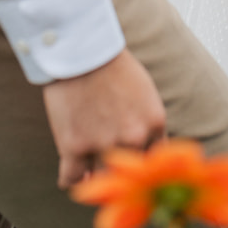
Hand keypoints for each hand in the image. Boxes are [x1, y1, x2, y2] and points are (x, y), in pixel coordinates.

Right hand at [42, 48, 166, 188]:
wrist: (80, 47)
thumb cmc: (112, 64)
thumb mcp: (144, 92)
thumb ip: (147, 123)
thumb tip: (144, 150)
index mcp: (154, 122)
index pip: (155, 160)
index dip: (142, 164)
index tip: (134, 169)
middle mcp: (133, 138)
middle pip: (130, 173)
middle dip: (120, 172)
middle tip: (110, 172)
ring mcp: (104, 144)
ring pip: (101, 179)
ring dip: (95, 176)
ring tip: (89, 172)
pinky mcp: (74, 147)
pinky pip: (71, 180)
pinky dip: (71, 179)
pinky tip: (72, 176)